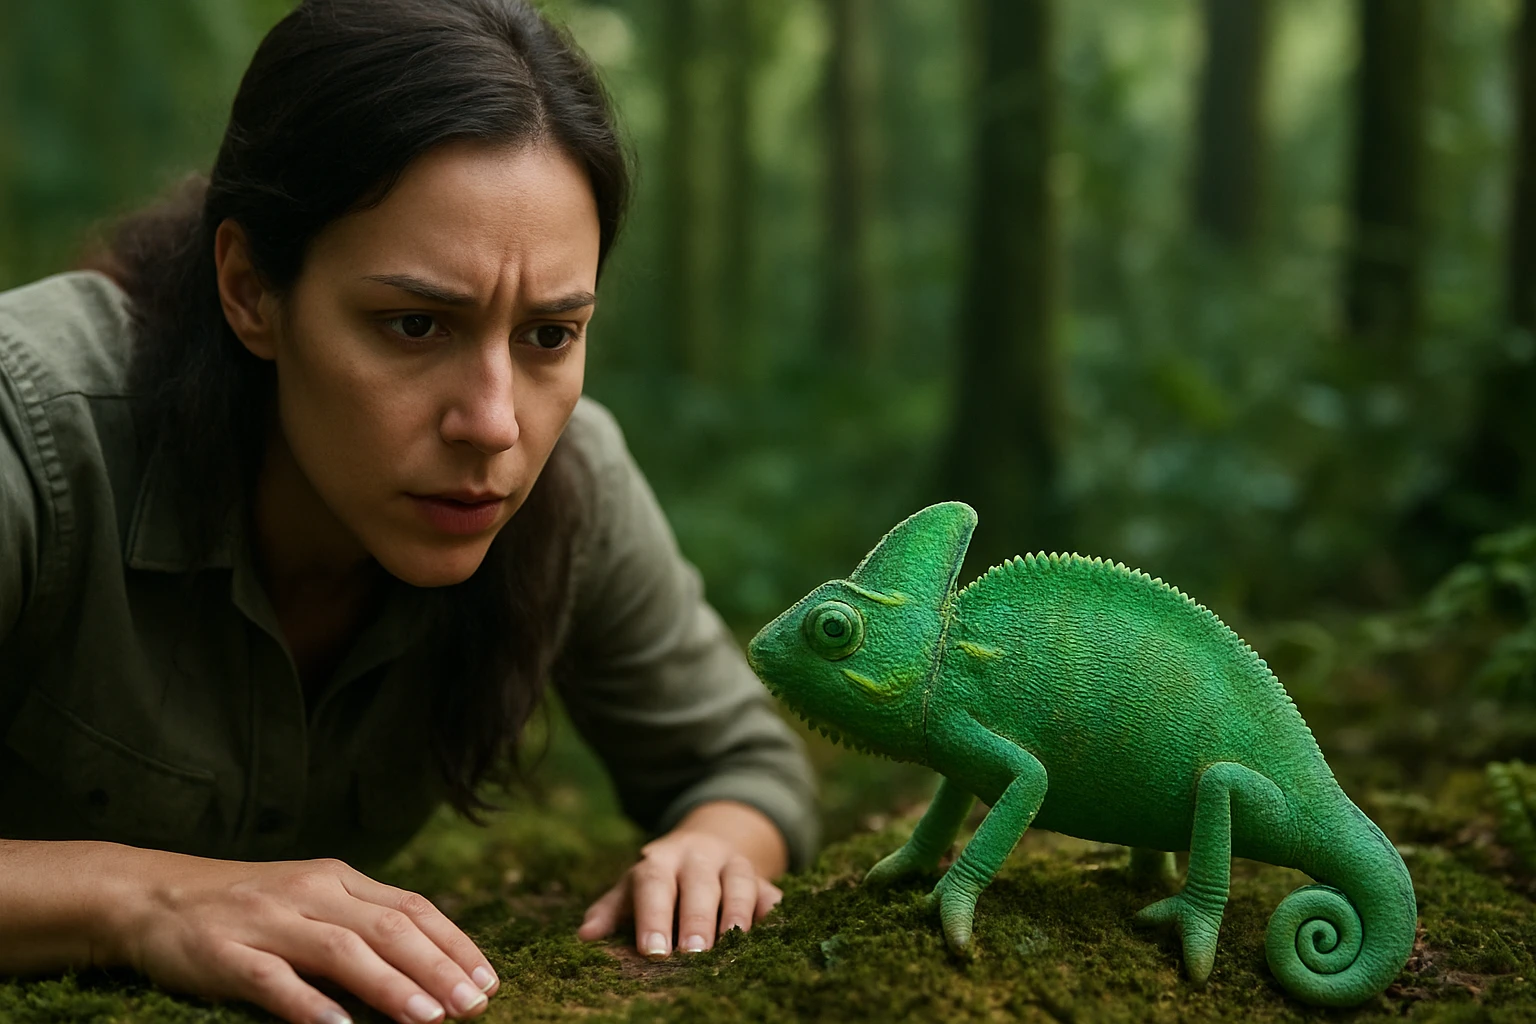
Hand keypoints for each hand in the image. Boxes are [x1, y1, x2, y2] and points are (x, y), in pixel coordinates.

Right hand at [104, 849, 499, 1023]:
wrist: (155, 896)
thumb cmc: (250, 907)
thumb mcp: (312, 900)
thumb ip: (364, 922)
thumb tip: (433, 963)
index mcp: (338, 878)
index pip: (412, 908)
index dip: (454, 944)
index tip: (487, 981)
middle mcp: (310, 892)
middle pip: (388, 928)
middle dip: (437, 968)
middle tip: (472, 1005)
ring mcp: (268, 922)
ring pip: (342, 951)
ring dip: (389, 986)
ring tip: (428, 1019)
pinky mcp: (226, 954)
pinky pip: (274, 982)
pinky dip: (309, 1005)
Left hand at [576, 801, 786, 956]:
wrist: (705, 847)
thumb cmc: (660, 881)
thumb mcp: (631, 889)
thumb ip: (610, 910)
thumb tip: (585, 936)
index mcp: (660, 860)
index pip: (654, 883)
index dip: (653, 916)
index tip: (651, 951)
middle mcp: (698, 857)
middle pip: (699, 883)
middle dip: (696, 918)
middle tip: (692, 953)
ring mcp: (734, 865)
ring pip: (739, 882)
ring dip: (735, 914)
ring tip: (731, 945)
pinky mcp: (762, 880)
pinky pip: (771, 894)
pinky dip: (771, 913)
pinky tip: (769, 933)